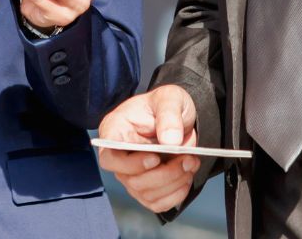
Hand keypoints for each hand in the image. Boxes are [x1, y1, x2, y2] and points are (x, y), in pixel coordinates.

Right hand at [95, 85, 199, 212]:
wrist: (180, 116)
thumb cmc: (167, 104)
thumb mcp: (170, 98)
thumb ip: (168, 116)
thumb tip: (170, 141)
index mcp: (115, 131)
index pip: (109, 158)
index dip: (130, 164)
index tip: (155, 158)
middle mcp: (119, 157)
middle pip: (131, 180)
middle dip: (164, 174)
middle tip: (188, 159)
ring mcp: (131, 174)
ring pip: (146, 193)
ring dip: (173, 182)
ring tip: (191, 163)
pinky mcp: (146, 187)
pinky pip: (157, 202)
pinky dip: (175, 194)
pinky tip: (186, 178)